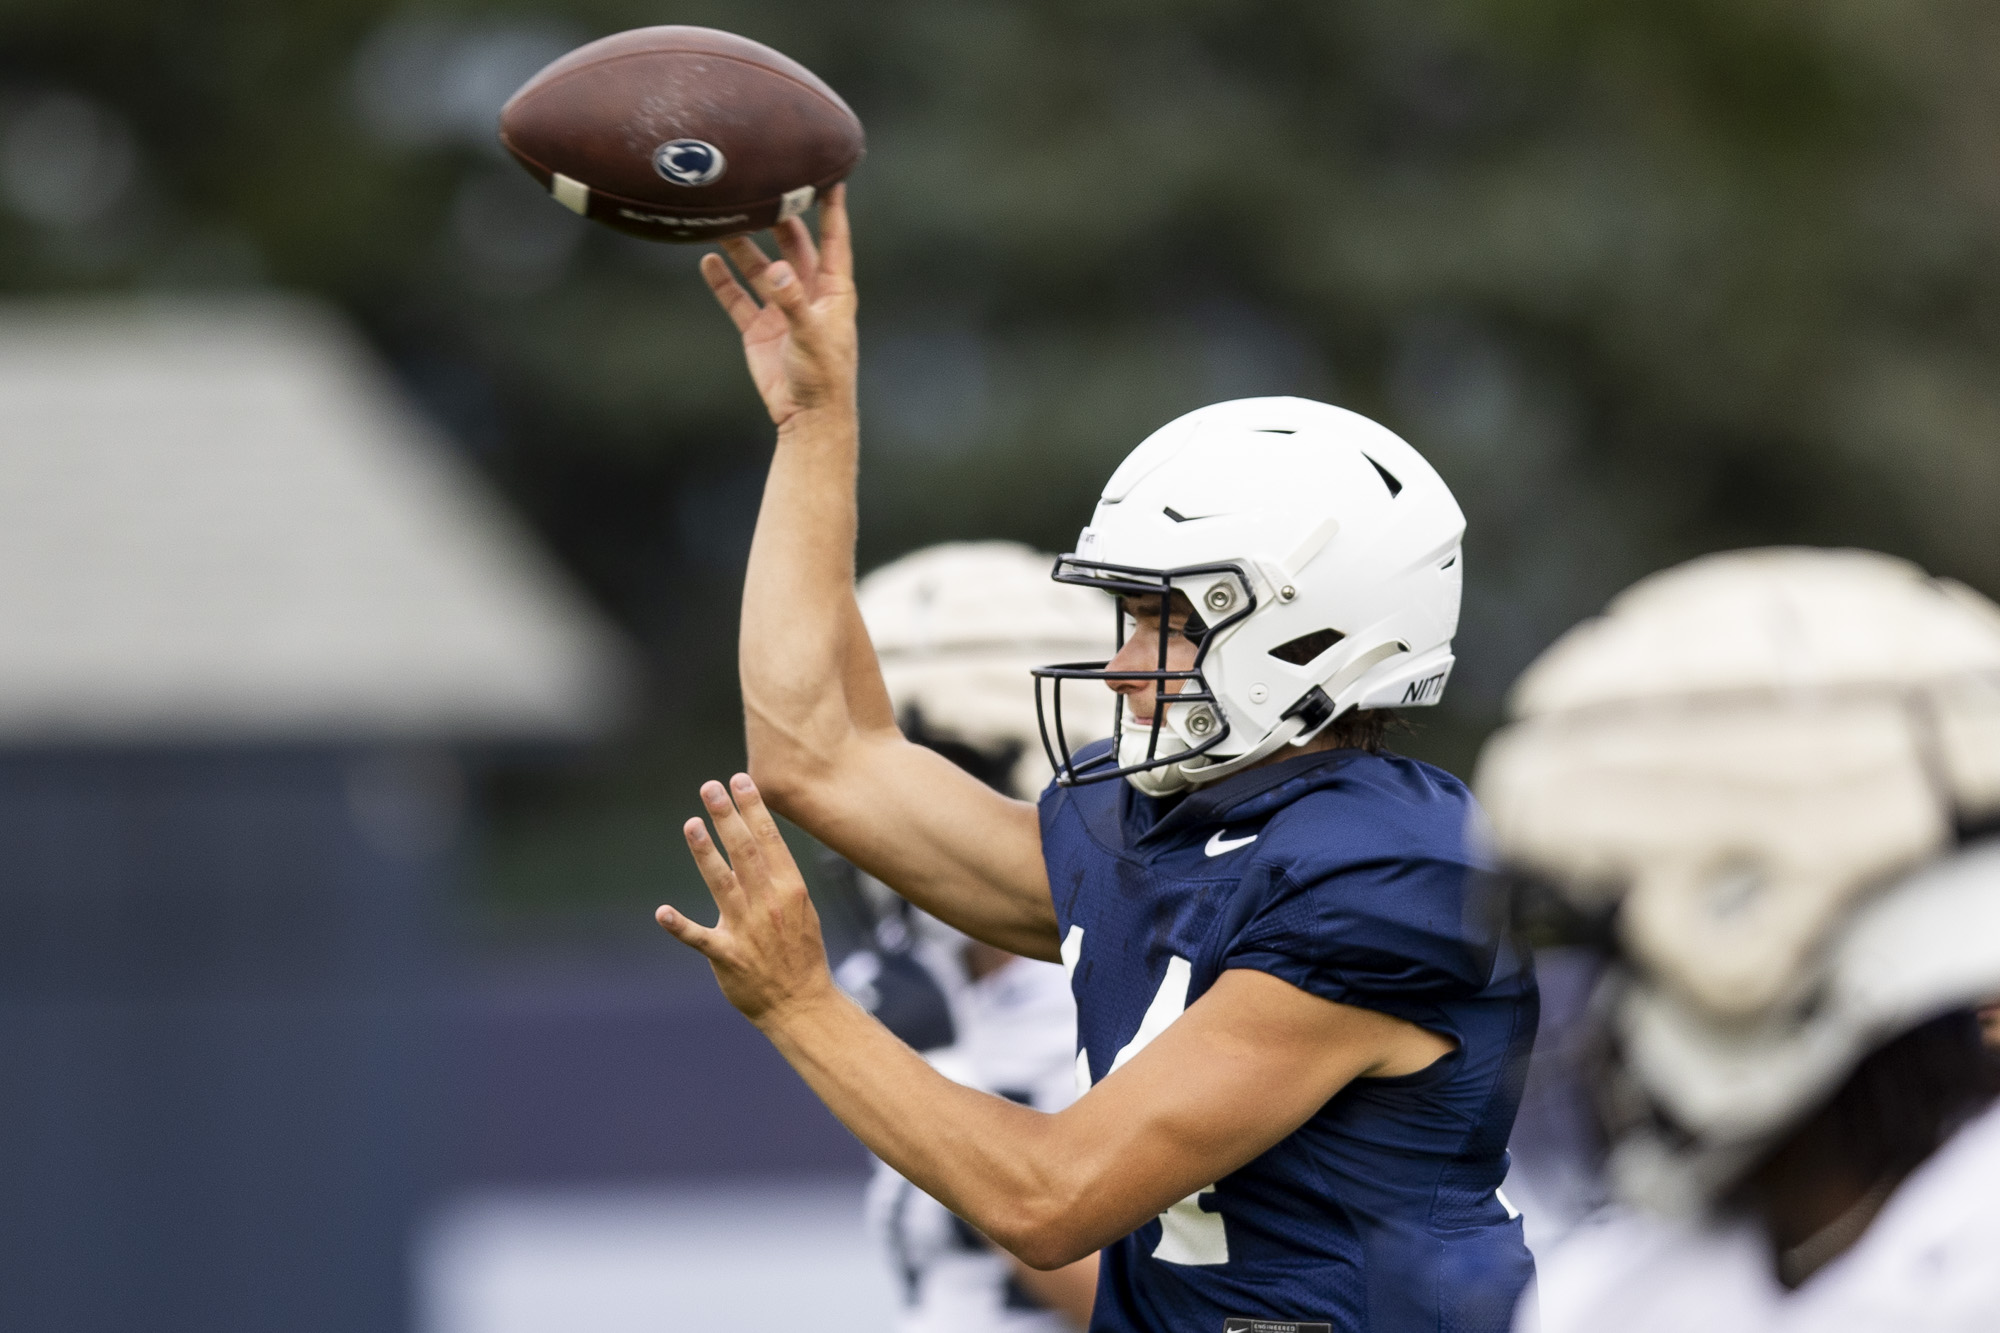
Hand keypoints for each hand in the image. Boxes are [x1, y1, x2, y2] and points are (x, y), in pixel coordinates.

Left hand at [658, 773, 836, 1025]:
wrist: (803, 1004)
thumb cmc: (800, 953)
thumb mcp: (800, 907)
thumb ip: (778, 876)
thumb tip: (760, 839)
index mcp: (791, 890)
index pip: (770, 840)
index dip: (753, 808)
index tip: (740, 780)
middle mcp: (769, 904)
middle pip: (745, 853)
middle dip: (728, 817)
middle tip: (710, 787)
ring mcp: (747, 930)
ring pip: (723, 884)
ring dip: (705, 853)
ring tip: (691, 824)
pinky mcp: (727, 956)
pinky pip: (699, 938)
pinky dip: (680, 925)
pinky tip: (661, 912)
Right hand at [700, 184, 856, 427]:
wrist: (807, 418)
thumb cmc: (824, 377)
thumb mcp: (811, 336)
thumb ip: (792, 302)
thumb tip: (775, 271)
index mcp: (833, 290)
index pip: (833, 240)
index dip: (831, 209)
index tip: (830, 175)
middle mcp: (808, 294)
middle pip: (793, 245)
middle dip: (779, 219)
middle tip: (761, 189)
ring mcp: (781, 309)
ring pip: (760, 268)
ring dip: (743, 247)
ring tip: (723, 219)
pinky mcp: (759, 329)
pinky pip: (738, 298)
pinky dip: (723, 281)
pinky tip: (708, 260)